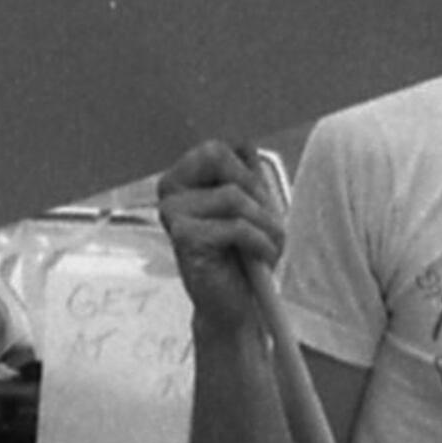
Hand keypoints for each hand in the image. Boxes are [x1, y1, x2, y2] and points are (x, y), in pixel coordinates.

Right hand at [155, 140, 285, 333]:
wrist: (236, 304)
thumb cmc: (244, 252)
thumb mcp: (252, 204)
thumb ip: (246, 170)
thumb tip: (245, 138)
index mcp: (184, 175)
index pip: (218, 145)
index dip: (248, 169)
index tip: (261, 197)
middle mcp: (170, 189)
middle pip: (218, 156)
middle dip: (255, 190)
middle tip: (268, 221)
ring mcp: (172, 212)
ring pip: (233, 195)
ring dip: (266, 223)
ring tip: (270, 245)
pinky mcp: (183, 238)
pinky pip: (236, 226)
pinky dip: (262, 242)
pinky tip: (262, 259)